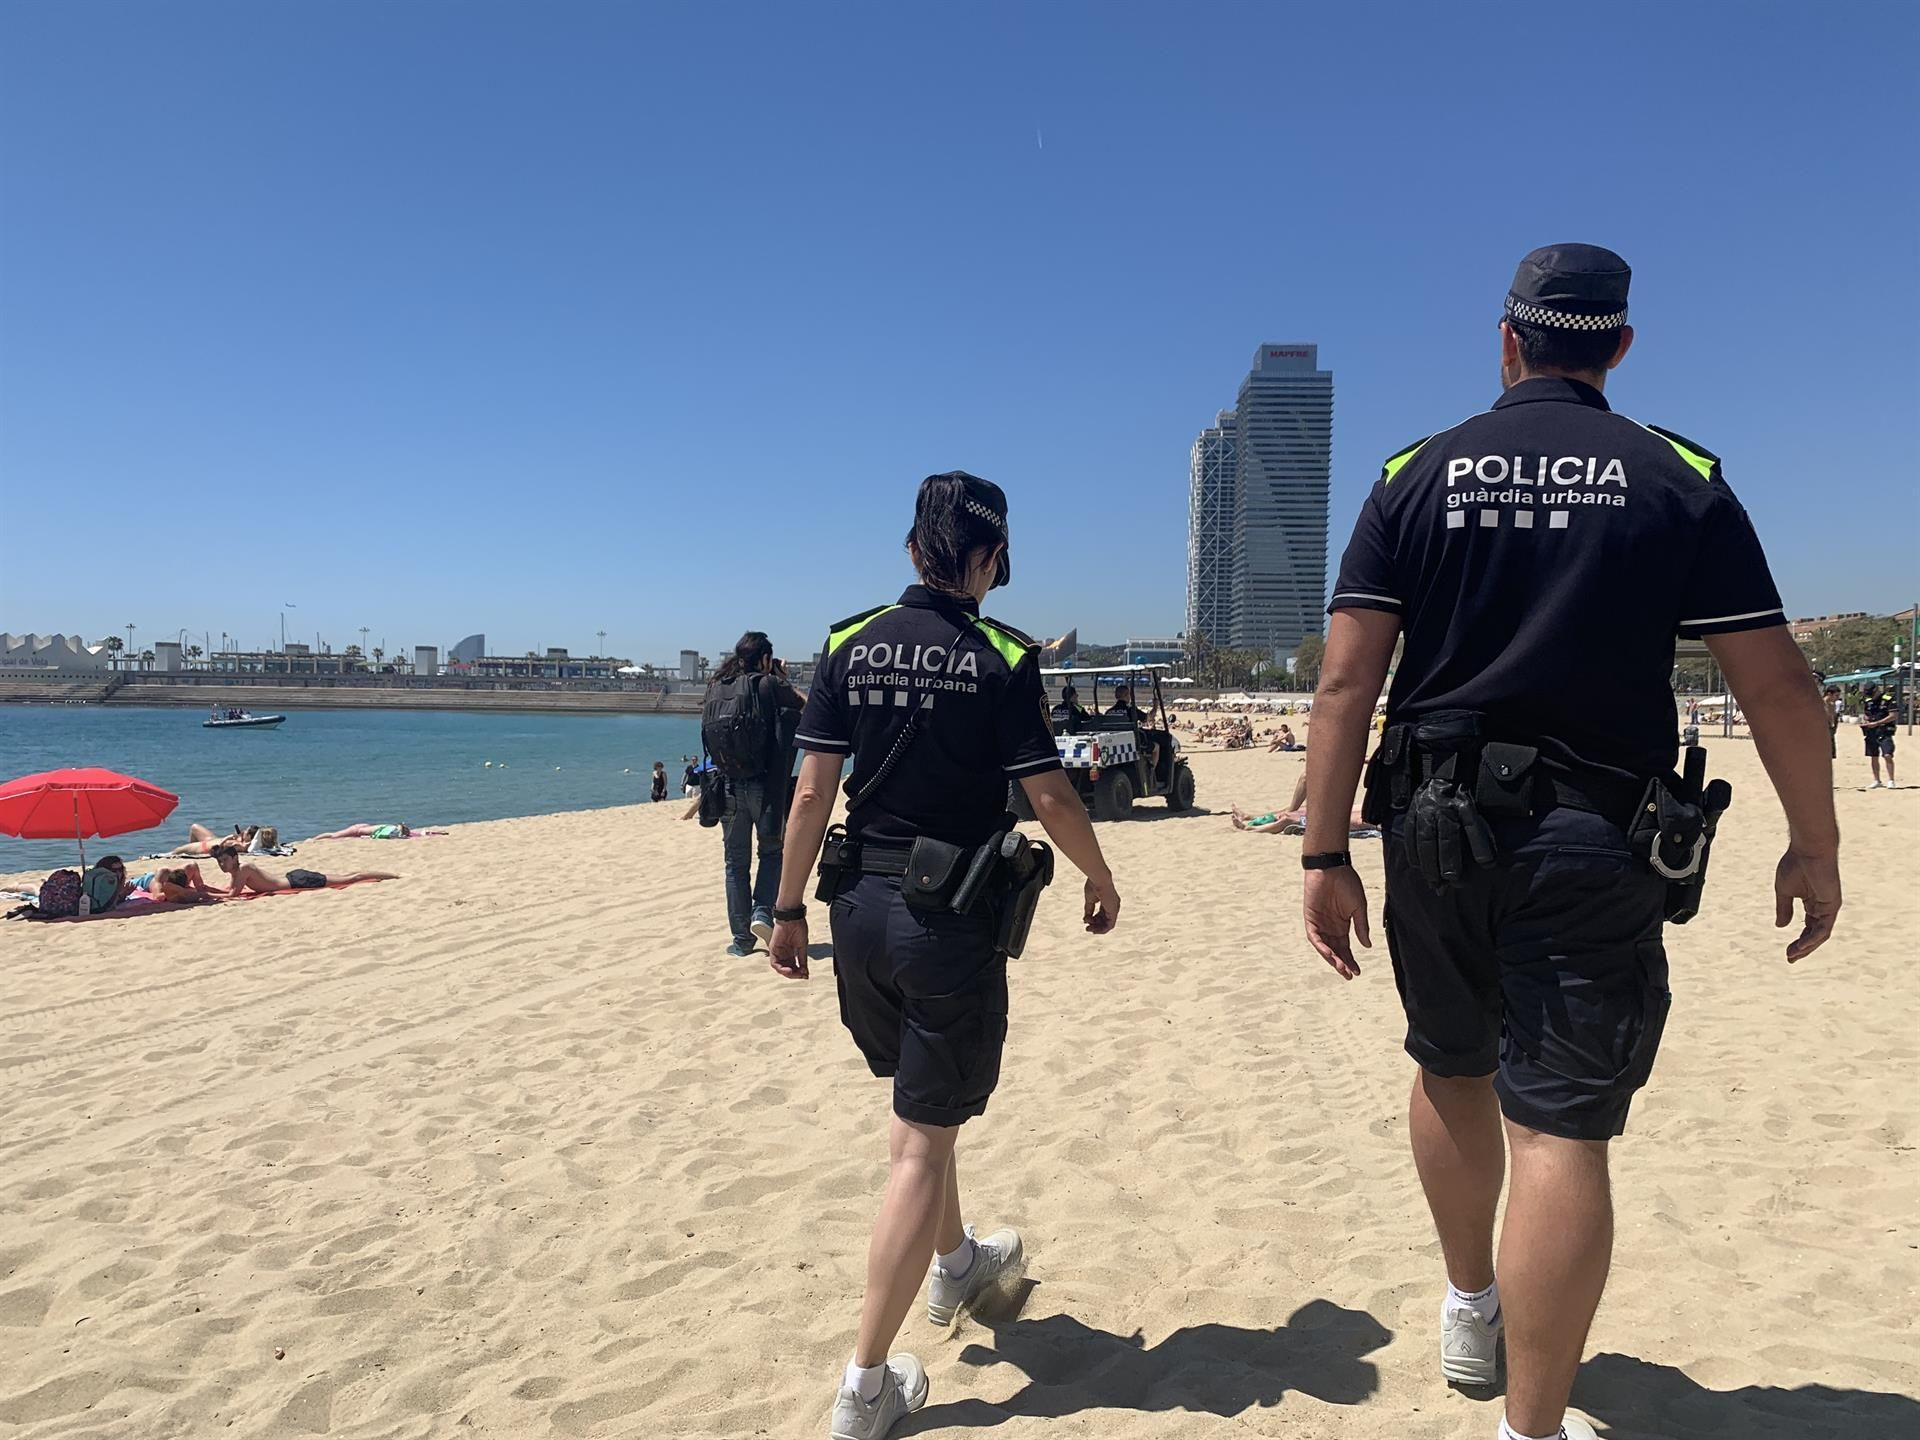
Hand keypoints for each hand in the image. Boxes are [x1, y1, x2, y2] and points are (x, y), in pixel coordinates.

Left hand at [769, 916, 809, 978]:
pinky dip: (781, 968)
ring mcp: (778, 952)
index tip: (805, 975)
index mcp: (791, 953)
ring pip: (779, 968)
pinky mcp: (773, 949)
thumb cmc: (798, 928)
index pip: (793, 967)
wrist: (792, 917)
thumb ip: (803, 959)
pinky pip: (774, 963)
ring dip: (787, 973)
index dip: (799, 972)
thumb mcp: (802, 947)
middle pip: (786, 969)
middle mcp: (783, 953)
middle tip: (801, 975)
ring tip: (794, 974)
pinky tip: (788, 970)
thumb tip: (806, 972)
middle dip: (794, 974)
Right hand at [1083, 873, 1120, 933]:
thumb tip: (1086, 920)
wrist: (1099, 879)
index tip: (1085, 920)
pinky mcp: (1114, 911)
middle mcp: (1113, 905)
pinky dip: (1102, 929)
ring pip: (1108, 924)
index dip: (1094, 919)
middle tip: (1087, 929)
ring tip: (1088, 929)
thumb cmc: (1094, 885)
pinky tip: (1094, 930)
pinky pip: (1110, 925)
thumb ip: (1088, 910)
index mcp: (1108, 901)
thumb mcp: (1089, 900)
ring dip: (1098, 929)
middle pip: (1105, 920)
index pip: (1102, 913)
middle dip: (1095, 925)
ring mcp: (1115, 908)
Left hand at [1304, 864, 1370, 979]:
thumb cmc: (1347, 883)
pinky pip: (1314, 936)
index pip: (1346, 948)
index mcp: (1343, 926)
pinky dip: (1320, 946)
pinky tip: (1329, 953)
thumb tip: (1367, 946)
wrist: (1332, 867)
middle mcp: (1330, 927)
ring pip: (1324, 947)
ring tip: (1340, 968)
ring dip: (1331, 958)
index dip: (1351, 961)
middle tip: (1348, 975)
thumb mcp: (1358, 907)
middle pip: (1335, 951)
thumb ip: (1361, 926)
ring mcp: (1320, 923)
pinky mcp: (1310, 918)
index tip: (1358, 972)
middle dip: (1341, 964)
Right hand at [1774, 847, 1839, 962]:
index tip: (1787, 953)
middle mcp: (1822, 907)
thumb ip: (1784, 909)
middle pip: (1815, 934)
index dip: (1799, 941)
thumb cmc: (1795, 864)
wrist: (1808, 850)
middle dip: (1803, 948)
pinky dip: (1813, 938)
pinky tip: (1802, 945)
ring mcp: (1828, 907)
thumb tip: (1781, 926)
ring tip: (1793, 955)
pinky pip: (1824, 927)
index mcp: (1811, 903)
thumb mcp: (1784, 891)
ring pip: (1820, 934)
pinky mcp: (1832, 905)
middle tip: (1790, 959)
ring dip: (1807, 946)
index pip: (1807, 927)